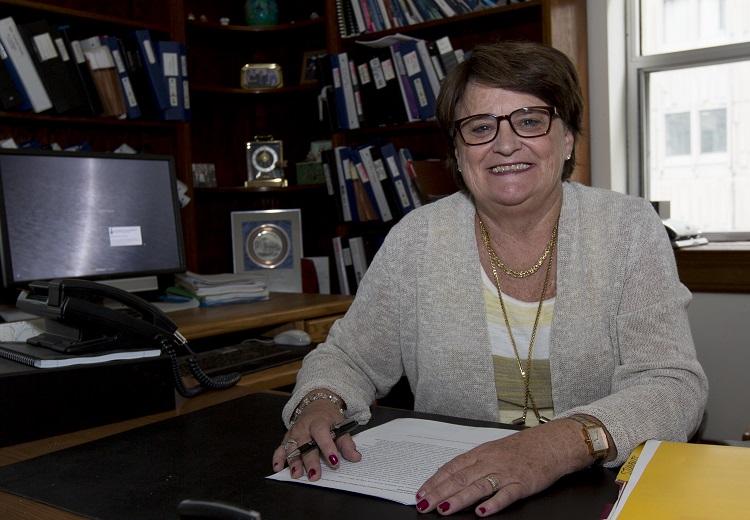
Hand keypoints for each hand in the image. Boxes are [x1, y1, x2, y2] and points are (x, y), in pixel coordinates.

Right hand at [271, 399, 360, 480]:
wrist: (316, 404)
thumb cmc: (329, 418)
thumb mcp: (341, 425)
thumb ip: (347, 443)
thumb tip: (356, 457)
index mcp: (319, 422)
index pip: (322, 434)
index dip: (328, 448)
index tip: (335, 462)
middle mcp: (304, 427)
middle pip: (305, 444)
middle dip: (309, 461)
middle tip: (314, 475)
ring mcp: (294, 432)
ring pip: (292, 447)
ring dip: (293, 462)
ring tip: (296, 475)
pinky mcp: (287, 437)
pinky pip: (280, 448)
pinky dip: (278, 458)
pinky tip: (278, 468)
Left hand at [415, 419, 591, 515]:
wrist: (550, 444)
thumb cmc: (520, 449)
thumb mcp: (491, 450)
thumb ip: (471, 462)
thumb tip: (445, 473)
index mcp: (480, 453)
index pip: (452, 468)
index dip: (435, 481)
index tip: (421, 492)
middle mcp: (490, 462)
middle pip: (460, 478)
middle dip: (439, 492)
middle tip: (424, 504)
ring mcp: (506, 474)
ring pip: (478, 487)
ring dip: (459, 499)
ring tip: (444, 509)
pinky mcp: (522, 484)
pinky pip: (506, 495)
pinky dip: (493, 503)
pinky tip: (482, 512)